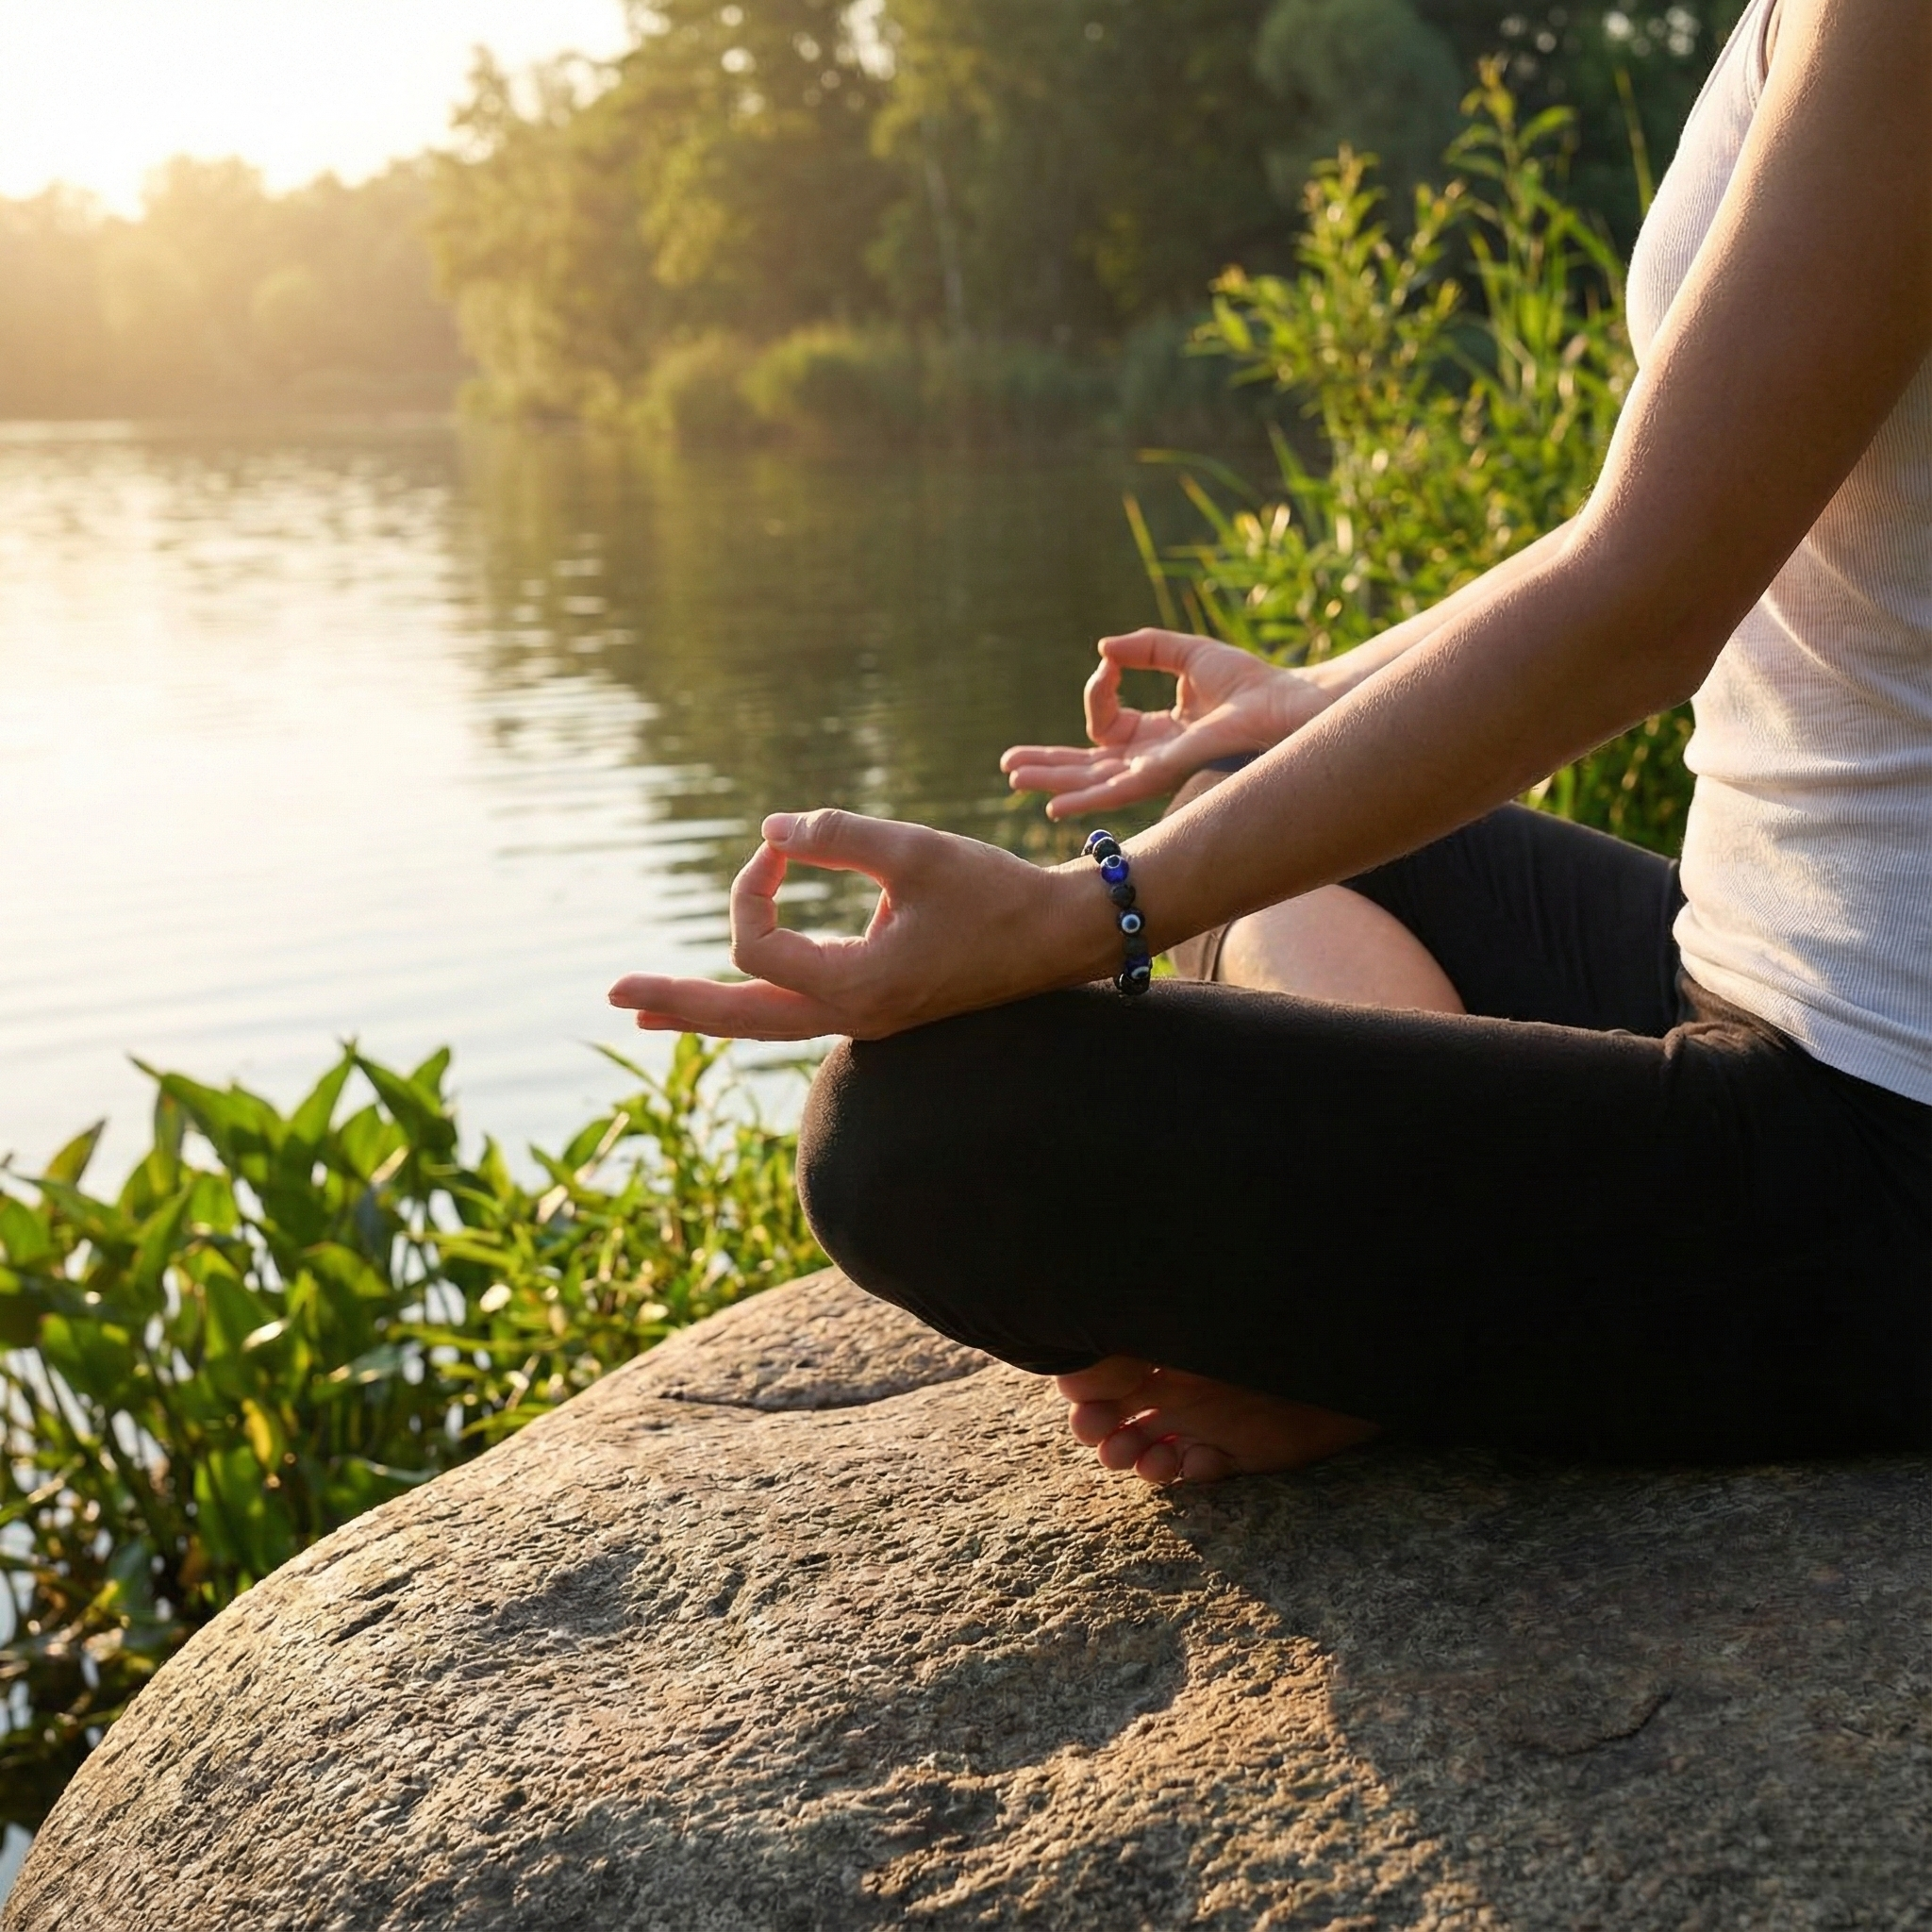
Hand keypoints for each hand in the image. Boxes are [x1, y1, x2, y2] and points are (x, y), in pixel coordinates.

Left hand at [607, 810, 1104, 1041]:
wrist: (1062, 937)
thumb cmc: (996, 893)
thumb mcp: (915, 851)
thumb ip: (837, 836)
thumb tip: (770, 830)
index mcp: (858, 987)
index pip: (757, 946)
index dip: (751, 885)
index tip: (781, 842)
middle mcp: (854, 1017)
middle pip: (740, 1021)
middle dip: (675, 1003)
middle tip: (612, 995)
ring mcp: (865, 1019)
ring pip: (765, 1024)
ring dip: (705, 1010)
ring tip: (646, 1011)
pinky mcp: (879, 1006)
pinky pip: (796, 1012)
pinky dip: (752, 1001)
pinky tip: (729, 996)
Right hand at [1000, 628, 1331, 816]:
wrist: (1284, 702)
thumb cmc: (1250, 683)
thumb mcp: (1187, 654)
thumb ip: (1147, 648)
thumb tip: (1105, 649)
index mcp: (1156, 734)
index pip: (1106, 723)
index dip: (1098, 691)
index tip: (1109, 663)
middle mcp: (1151, 759)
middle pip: (1087, 765)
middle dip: (1047, 764)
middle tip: (1008, 767)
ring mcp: (1155, 770)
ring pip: (1091, 780)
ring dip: (1051, 779)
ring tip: (1013, 778)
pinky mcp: (1164, 774)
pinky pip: (1115, 790)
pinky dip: (1083, 798)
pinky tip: (1054, 805)